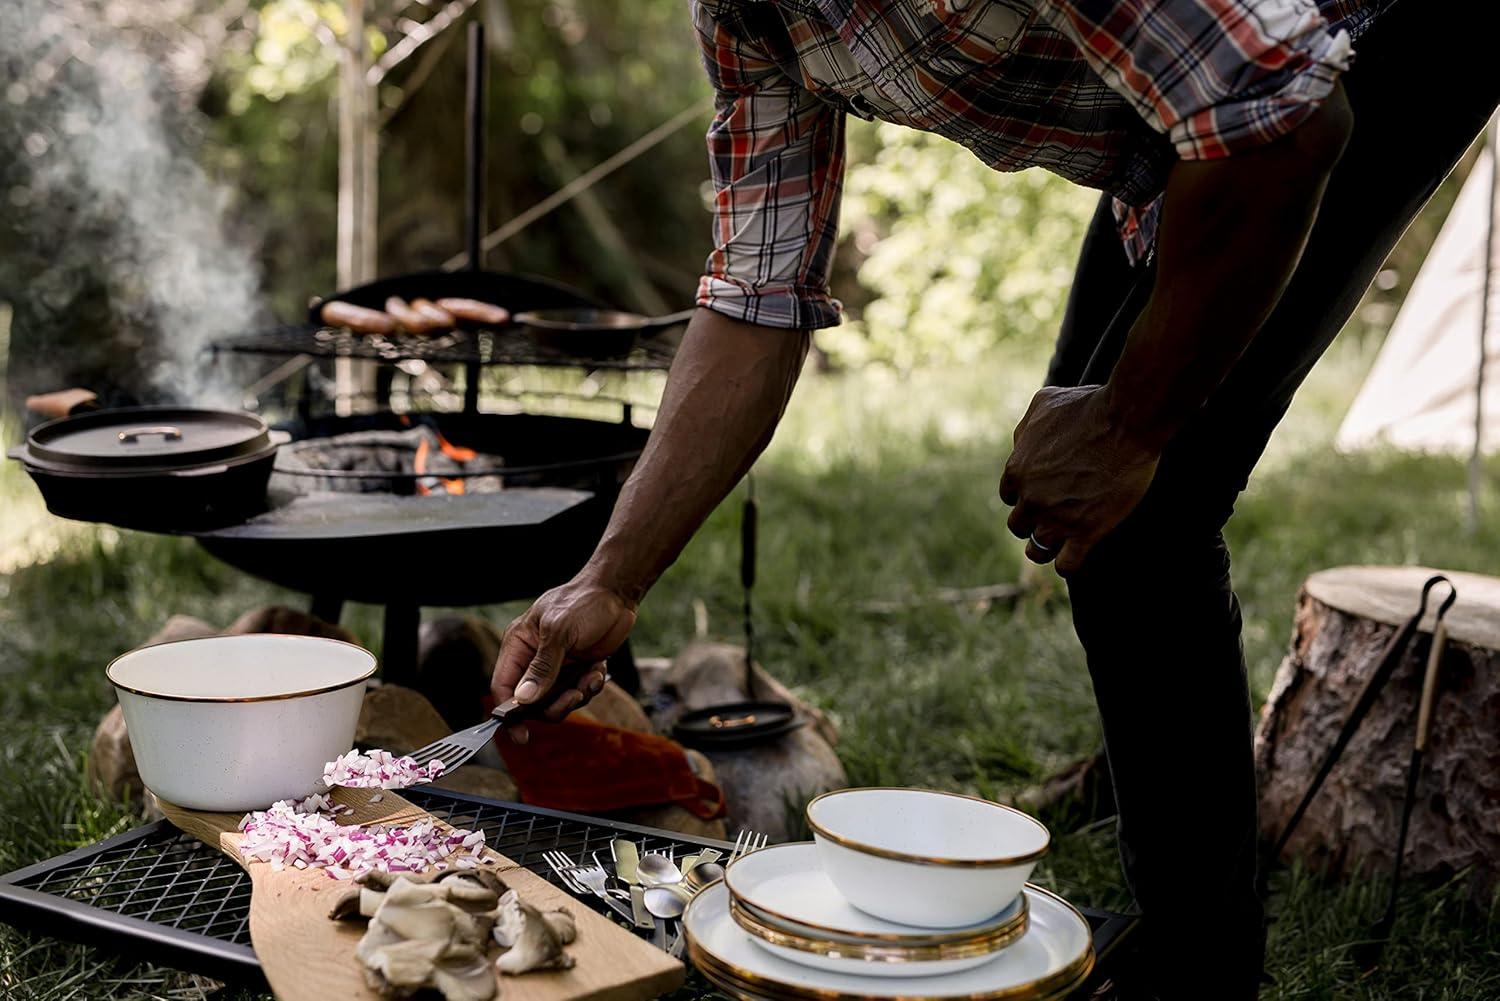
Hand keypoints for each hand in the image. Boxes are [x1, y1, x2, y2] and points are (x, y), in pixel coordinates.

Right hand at [492, 577, 637, 742]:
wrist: (616, 594)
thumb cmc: (582, 603)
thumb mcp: (559, 632)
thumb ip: (542, 667)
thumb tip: (524, 700)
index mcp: (519, 645)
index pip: (503, 686)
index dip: (508, 713)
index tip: (521, 735)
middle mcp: (534, 659)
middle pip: (531, 702)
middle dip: (553, 705)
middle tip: (573, 697)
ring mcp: (556, 666)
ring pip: (556, 701)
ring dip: (575, 696)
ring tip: (590, 680)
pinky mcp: (577, 670)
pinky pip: (578, 693)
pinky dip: (590, 687)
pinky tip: (598, 671)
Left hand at [998, 385, 1160, 575]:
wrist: (1126, 420)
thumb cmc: (1089, 406)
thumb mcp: (1045, 403)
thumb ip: (1026, 428)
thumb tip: (1021, 445)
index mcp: (1017, 470)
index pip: (1010, 496)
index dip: (1025, 496)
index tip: (1044, 493)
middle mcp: (1031, 499)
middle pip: (1020, 525)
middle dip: (1034, 521)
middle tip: (1055, 514)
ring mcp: (1057, 518)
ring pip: (1038, 549)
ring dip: (1048, 545)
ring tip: (1063, 540)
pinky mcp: (1086, 531)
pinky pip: (1067, 565)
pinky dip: (1067, 564)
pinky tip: (1075, 556)